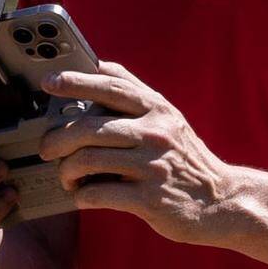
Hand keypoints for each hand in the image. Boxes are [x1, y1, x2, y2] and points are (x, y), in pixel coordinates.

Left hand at [33, 61, 253, 239]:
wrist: (221, 202)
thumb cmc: (184, 159)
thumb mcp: (167, 119)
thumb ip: (135, 94)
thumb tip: (97, 66)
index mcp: (156, 109)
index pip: (110, 87)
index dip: (76, 81)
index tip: (49, 82)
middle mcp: (155, 133)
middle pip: (89, 127)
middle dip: (57, 138)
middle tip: (47, 148)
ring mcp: (152, 166)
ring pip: (88, 159)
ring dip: (67, 170)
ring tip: (66, 176)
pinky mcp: (149, 199)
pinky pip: (99, 193)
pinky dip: (82, 195)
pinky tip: (82, 195)